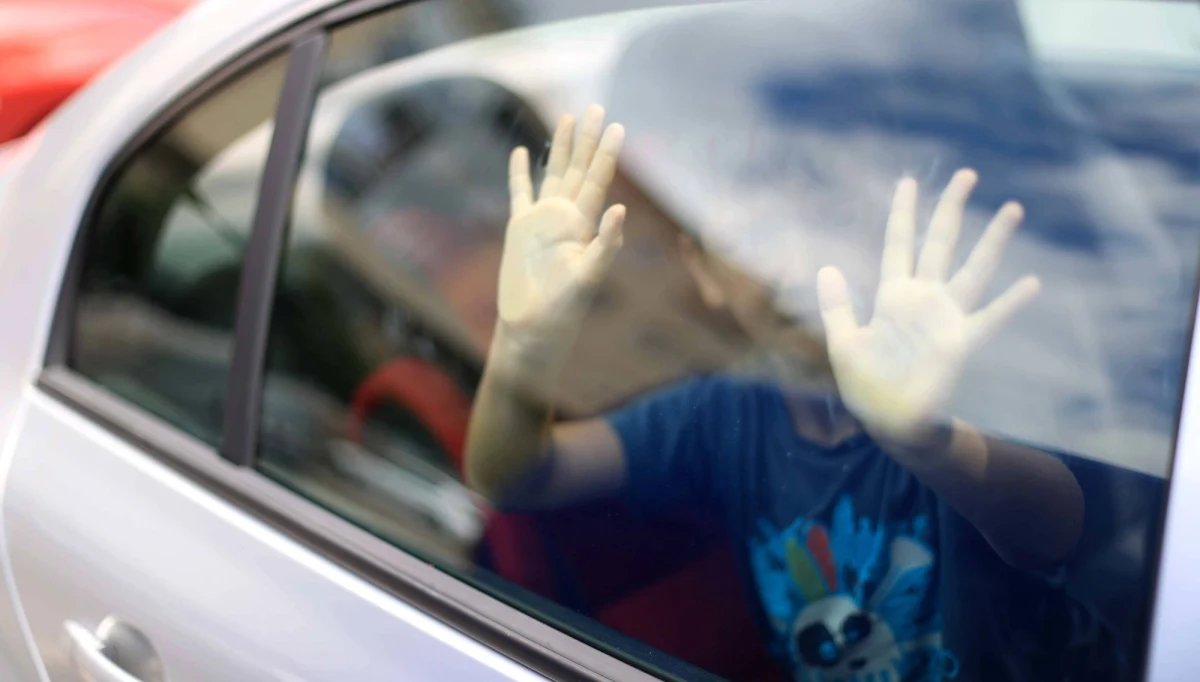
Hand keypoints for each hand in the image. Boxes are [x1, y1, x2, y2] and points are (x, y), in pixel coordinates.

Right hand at [496, 105, 625, 362]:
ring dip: (560, 147)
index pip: (598, 181)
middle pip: (579, 168)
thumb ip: (605, 244)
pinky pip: (520, 193)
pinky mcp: (520, 229)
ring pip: (553, 174)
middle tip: (596, 106)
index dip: (607, 153)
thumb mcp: (589, 277)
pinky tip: (520, 152)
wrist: (534, 327)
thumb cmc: (565, 308)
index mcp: (584, 224)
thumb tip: (619, 210)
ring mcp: (542, 221)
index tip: (617, 126)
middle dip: (587, 139)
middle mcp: (565, 217)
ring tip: (567, 117)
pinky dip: (519, 173)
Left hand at [816, 169, 1039, 446]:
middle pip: (939, 243)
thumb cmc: (866, 385)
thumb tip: (826, 268)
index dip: (902, 213)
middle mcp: (923, 299)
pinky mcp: (960, 343)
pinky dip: (1010, 303)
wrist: (889, 420)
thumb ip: (837, 306)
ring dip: (992, 241)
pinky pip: (989, 318)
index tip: (908, 180)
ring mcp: (945, 318)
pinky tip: (1031, 282)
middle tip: (967, 173)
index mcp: (892, 296)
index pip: (898, 244)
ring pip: (973, 269)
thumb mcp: (844, 342)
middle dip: (951, 209)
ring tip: (1011, 208)